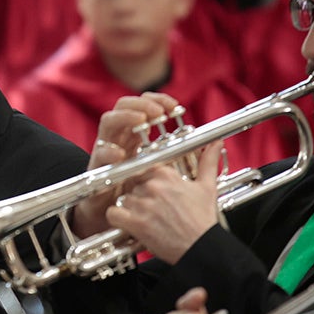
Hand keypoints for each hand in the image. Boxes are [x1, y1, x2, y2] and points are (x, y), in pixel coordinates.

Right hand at [72, 92, 180, 238]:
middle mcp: (118, 136)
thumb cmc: (137, 189)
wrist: (110, 213)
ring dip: (124, 117)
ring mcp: (105, 149)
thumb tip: (216, 143)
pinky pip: (99, 155)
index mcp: (134, 133)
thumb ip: (186, 156)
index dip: (158, 100)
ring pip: (108, 122)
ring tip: (141, 121)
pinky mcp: (96, 167)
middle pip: (123, 106)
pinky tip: (120, 154)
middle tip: (159, 112)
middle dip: (142, 104)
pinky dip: (108, 152)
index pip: (143, 106)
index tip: (175, 106)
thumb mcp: (164, 168)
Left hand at [106, 141, 221, 263]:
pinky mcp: (135, 222)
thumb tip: (215, 143)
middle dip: (139, 195)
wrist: (202, 247)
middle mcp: (153, 186)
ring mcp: (143, 204)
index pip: (144, 168)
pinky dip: (117, 219)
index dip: (146, 180)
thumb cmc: (203, 220)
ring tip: (146, 218)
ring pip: (123, 198)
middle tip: (151, 208)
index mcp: (166, 174)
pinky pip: (113, 214)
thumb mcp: (207, 187)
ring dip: (130, 208)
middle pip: (132, 183)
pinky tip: (129, 224)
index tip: (153, 191)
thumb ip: (207, 162)